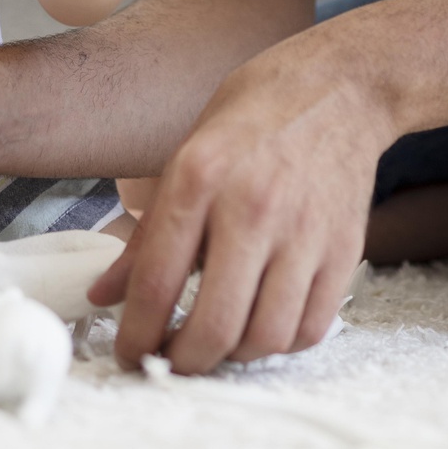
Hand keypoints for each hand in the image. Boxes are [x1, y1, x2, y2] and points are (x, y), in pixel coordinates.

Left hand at [88, 45, 389, 373]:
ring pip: (265, 336)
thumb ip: (146, 233)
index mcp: (198, 177)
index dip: (137, 335)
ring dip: (234, 357)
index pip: (156, 281)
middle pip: (214, 324)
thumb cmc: (255, 117)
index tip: (131, 354)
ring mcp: (303, 231)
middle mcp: (251, 207)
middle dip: (184, 361)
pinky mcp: (344, 248)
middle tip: (173, 361)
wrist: (339, 87)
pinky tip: (262, 325)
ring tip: (218, 343)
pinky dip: (282, 343)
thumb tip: (103, 294)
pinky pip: (311, 327)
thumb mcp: (186, 156)